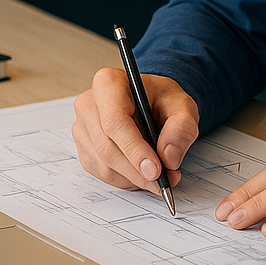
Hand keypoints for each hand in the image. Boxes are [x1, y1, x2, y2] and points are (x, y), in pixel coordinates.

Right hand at [72, 67, 198, 194]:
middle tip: (165, 181)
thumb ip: (181, 129)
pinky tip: (142, 172)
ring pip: (104, 165)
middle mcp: (89, 104)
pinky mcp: (84, 147)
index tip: (156, 171)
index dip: (135, 150)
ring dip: (134, 178)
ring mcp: (82, 127)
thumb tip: (168, 158)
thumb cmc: (163, 100)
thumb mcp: (183, 106)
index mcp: (108, 84)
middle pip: (107, 147)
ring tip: (159, 176)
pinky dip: (125, 179)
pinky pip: (101, 172)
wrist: (152, 103)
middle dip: (138, 170)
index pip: (115, 122)